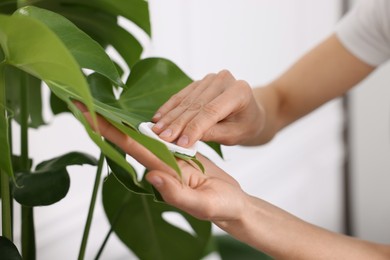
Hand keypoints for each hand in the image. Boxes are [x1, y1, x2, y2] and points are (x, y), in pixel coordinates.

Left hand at [75, 101, 247, 221]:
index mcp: (164, 171)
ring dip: (123, 120)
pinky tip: (138, 117)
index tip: (84, 113)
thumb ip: (176, 194)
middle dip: (104, 120)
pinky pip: (163, 135)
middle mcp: (162, 162)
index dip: (106, 130)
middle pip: (129, 137)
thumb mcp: (202, 205)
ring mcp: (172, 157)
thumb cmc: (222, 208)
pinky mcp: (183, 153)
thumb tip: (150, 175)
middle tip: (80, 100)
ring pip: (145, 134)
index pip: (129, 146)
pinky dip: (149, 124)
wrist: (233, 205)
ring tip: (102, 104)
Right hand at [151, 70, 264, 146]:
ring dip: (169, 117)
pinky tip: (158, 118)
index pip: (212, 111)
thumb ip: (212, 134)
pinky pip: (182, 96)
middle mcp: (224, 80)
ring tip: (155, 131)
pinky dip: (169, 108)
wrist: (250, 113)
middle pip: (196, 105)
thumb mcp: (234, 135)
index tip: (180, 143)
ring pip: (186, 101)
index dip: (194, 127)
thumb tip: (186, 139)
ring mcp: (211, 79)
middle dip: (177, 124)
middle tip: (161, 139)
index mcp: (239, 92)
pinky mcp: (200, 82)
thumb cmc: (245, 126)